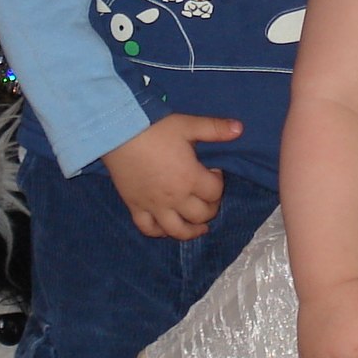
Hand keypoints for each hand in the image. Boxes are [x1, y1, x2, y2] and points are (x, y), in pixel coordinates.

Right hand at [101, 112, 241, 238]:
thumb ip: (215, 129)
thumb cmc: (155, 129)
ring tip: (198, 227)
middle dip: (210, 208)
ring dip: (192, 231)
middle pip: (201, 215)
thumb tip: (240, 128)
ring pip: (177, 230)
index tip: (214, 172)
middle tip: (208, 197)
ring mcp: (154, 206)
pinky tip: (166, 227)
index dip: (219, 183)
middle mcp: (175, 198)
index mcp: (191, 178)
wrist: (118, 133)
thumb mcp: (188, 125)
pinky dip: (159, 232)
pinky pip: (149, 228)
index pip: (215, 192)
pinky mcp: (136, 207)